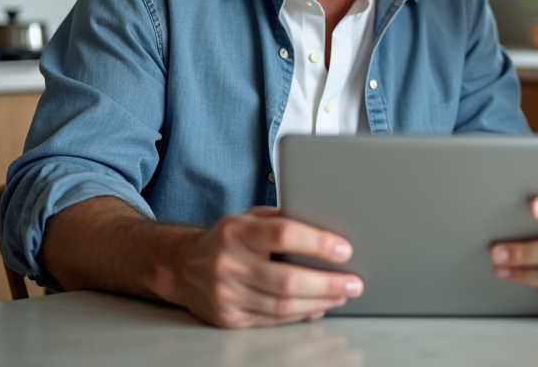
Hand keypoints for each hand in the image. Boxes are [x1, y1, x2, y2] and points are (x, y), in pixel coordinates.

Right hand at [162, 206, 362, 327]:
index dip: (318, 243)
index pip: (284, 235)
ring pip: (282, 306)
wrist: (183, 266)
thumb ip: (283, 221)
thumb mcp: (250, 218)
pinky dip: (300, 316)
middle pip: (287, 280)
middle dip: (327, 283)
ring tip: (341, 295)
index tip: (344, 249)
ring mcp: (226, 295)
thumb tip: (328, 231)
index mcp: (236, 231)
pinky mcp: (228, 318)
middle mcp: (228, 263)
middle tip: (354, 282)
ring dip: (319, 303)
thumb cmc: (228, 238)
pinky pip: (272, 321)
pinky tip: (318, 308)